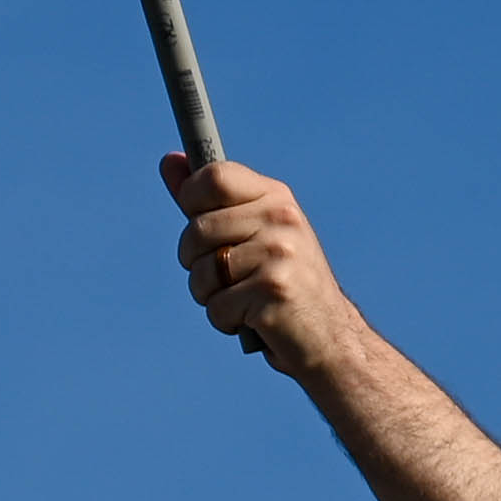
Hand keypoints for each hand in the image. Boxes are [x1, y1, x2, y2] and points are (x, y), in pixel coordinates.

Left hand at [163, 154, 361, 386]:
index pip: (213, 177)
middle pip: (196, 230)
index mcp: (276, 198)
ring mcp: (280, 254)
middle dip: (196, 262)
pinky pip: (216, 306)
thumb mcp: (250, 233)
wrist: (331, 338)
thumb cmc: (280, 284)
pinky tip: (255, 320)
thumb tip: (169, 161)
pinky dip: (226, 321)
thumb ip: (207, 200)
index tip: (202, 224)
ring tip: (244, 300)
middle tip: (231, 277)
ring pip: (200, 271)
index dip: (191, 201)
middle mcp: (281, 219)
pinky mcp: (274, 291)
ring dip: (210, 296)